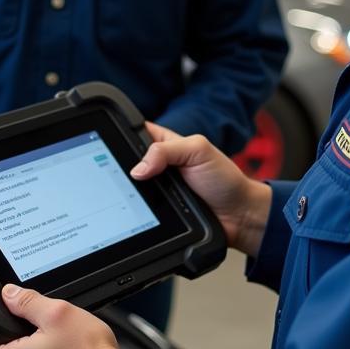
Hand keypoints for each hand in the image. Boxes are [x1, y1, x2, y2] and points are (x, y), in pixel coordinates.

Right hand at [132, 123, 271, 258]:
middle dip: (126, 169)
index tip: (112, 145)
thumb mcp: (199, 150)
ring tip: (144, 194)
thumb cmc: (224, 178)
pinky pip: (139, 209)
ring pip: (130, 188)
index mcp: (165, 142)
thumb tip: (138, 168)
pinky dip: (139, 210)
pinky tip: (143, 211)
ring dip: (132, 192)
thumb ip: (167, 150)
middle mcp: (157, 164)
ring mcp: (156, 189)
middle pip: (127, 163)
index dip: (122, 137)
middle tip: (134, 175)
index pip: (135, 133)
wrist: (237, 215)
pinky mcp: (156, 210)